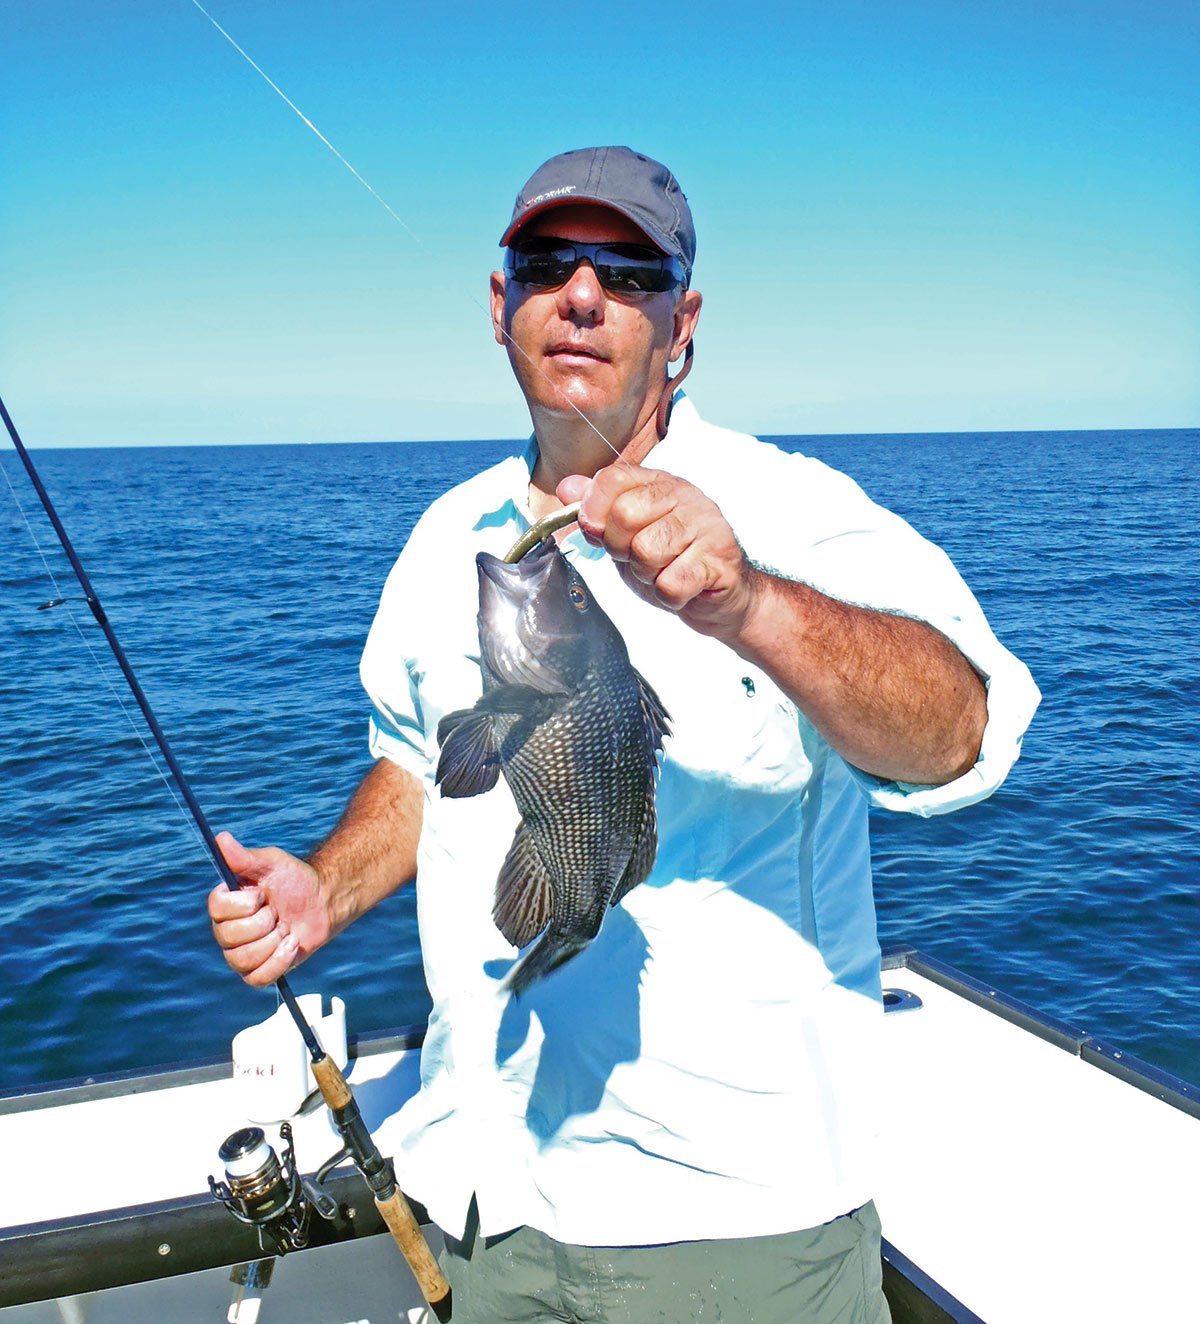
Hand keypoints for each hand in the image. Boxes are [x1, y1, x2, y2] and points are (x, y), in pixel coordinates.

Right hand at [208, 831, 333, 987]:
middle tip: (278, 912)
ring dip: (273, 942)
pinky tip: (291, 944)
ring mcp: (241, 954)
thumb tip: (221, 838)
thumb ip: (245, 857)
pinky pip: (257, 979)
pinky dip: (278, 962)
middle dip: (263, 923)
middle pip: (229, 937)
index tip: (262, 894)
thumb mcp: (272, 863)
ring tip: (287, 928)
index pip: (217, 909)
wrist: (322, 902)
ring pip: (242, 960)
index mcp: (226, 904)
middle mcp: (227, 930)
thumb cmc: (294, 879)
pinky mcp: (258, 972)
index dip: (242, 904)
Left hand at [558, 465, 758, 641]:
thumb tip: (566, 487)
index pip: (614, 478)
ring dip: (647, 575)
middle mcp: (685, 497)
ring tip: (663, 572)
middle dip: (621, 549)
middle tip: (639, 558)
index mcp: (660, 484)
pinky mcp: (719, 561)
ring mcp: (706, 527)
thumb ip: (597, 511)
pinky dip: (668, 595)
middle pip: (625, 515)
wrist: (720, 598)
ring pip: (647, 552)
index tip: (598, 533)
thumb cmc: (673, 563)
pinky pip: (671, 583)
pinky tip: (681, 588)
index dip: (594, 510)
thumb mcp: (626, 536)